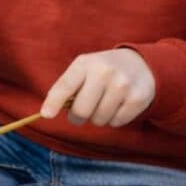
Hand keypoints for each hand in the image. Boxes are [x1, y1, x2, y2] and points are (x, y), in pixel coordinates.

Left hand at [41, 48, 155, 126]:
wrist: (140, 63)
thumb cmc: (102, 70)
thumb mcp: (83, 68)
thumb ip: (67, 87)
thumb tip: (48, 112)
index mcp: (85, 64)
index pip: (65, 86)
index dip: (53, 102)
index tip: (45, 115)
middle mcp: (104, 73)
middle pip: (82, 110)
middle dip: (77, 117)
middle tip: (80, 114)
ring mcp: (123, 85)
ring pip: (99, 119)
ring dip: (97, 118)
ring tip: (102, 104)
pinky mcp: (138, 98)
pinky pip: (116, 122)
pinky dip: (113, 120)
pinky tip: (117, 105)